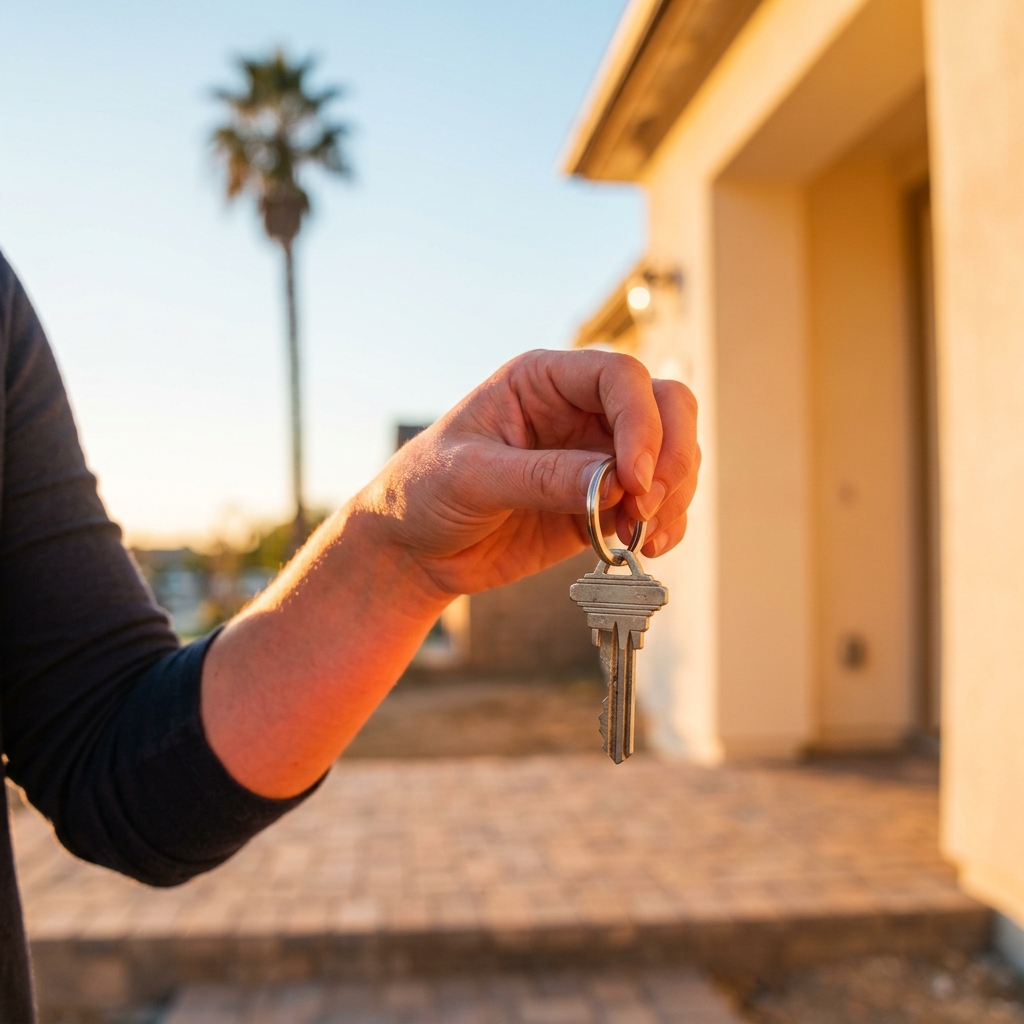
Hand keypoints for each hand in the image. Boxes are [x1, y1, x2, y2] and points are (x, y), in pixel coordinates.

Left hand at [202, 348, 698, 797]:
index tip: (633, 479)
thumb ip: (541, 476)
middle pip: (665, 406)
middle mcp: (579, 409)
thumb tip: (614, 483)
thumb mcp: (471, 477)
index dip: (641, 422)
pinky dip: (666, 524)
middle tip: (649, 504)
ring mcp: (596, 455)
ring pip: (671, 455)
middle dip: (672, 455)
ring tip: (644, 537)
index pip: (620, 377)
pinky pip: (656, 503)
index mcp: (544, 380)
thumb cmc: (424, 493)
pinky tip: (645, 548)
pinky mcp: (602, 502)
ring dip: (674, 495)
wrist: (415, 551)